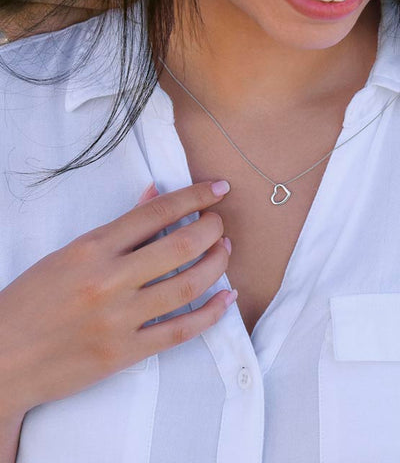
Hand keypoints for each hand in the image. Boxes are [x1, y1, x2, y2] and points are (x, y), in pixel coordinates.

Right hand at [0, 180, 235, 420]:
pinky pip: (181, 330)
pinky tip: (227, 297)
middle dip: (212, 228)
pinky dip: (212, 313)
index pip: (157, 212)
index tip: (219, 189)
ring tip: (224, 250)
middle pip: (181, 245)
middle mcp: (108, 280)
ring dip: (217, 264)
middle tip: (219, 224)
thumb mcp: (68, 255)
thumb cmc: (30, 302)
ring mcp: (118, 319)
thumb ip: (118, 228)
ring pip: (188, 285)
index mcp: (91, 249)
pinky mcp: (124, 353)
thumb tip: (156, 194)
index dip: (195, 196)